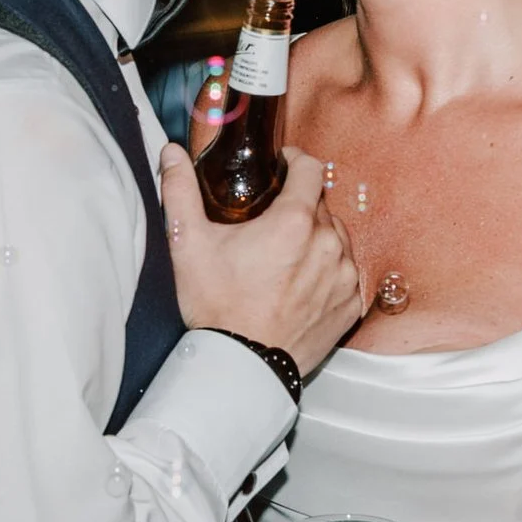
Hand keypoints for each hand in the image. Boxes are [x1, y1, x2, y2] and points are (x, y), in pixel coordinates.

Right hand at [162, 144, 364, 374]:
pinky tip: (299, 284)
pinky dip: (328, 272)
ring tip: (284, 257)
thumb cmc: (216, 308)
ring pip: (336, 238)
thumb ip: (180, 191)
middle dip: (297, 207)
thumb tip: (171, 153)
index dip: (294, 162)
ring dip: (316, 239)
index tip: (281, 169)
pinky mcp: (351, 305)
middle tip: (269, 224)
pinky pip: (345, 273)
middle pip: (320, 205)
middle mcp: (328, 245)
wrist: (242, 368)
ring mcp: (344, 277)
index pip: (310, 168)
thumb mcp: (189, 245)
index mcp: (294, 223)